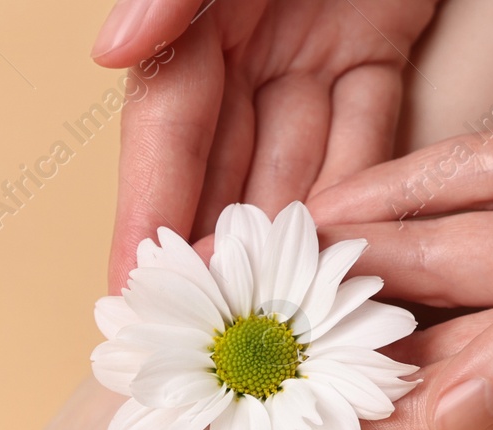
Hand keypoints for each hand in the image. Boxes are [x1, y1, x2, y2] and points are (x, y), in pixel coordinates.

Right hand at [92, 0, 437, 292]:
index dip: (148, 215)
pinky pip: (365, 131)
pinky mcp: (376, 43)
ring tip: (286, 322)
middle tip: (216, 336)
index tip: (131, 292)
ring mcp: (310, 50)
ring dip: (292, 244)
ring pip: (297, 167)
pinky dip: (360, 194)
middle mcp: (243, 46)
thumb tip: (115, 51)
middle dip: (220, 256)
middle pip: (226, 171)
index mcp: (197, 20)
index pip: (166, 134)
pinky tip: (353, 259)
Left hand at [306, 0, 492, 429]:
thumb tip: (452, 420)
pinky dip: (412, 187)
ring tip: (267, 262)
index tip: (274, 427)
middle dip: (343, 345)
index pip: (463, 412)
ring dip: (361, 261)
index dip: (370, 422)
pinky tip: (342, 196)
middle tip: (245, 338)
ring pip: (446, 261)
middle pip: (438, 343)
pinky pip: (482, 180)